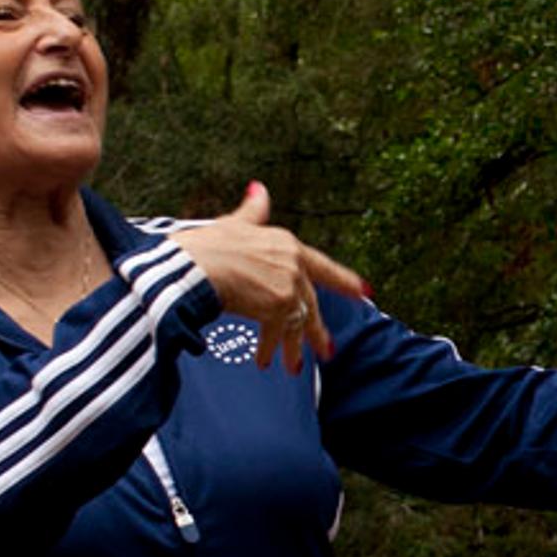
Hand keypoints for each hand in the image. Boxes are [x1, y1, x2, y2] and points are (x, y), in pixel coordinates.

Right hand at [170, 182, 369, 370]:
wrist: (192, 266)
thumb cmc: (205, 246)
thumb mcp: (233, 223)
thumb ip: (251, 212)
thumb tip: (259, 190)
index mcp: (286, 243)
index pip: (323, 265)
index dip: (344, 280)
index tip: (364, 292)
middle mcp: (292, 264)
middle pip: (310, 301)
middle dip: (317, 329)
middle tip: (327, 349)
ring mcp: (287, 285)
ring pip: (297, 321)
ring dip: (293, 347)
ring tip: (294, 366)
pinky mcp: (277, 306)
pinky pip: (277, 333)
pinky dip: (270, 349)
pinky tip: (265, 361)